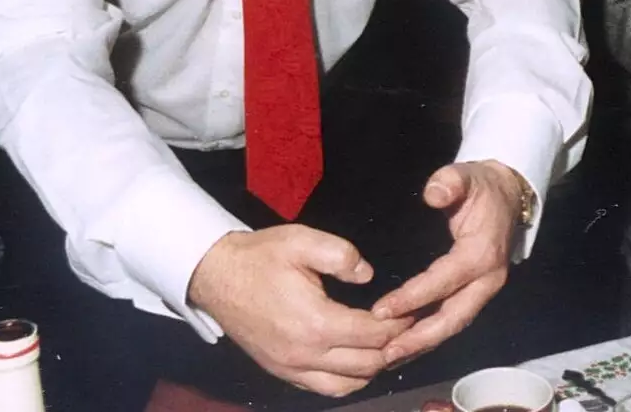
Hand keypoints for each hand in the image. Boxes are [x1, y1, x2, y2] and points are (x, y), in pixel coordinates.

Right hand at [187, 226, 411, 395]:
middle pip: (368, 365)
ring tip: (388, 345)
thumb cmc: (260, 257)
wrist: (215, 277)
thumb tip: (369, 275)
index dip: (400, 324)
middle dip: (394, 348)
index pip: (374, 335)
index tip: (415, 310)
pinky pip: (325, 389)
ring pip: (349, 385)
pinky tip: (359, 360)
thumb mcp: (302, 241)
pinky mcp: (282, 372)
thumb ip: (342, 255)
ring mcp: (292, 368)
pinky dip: (349, 380)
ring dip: (374, 368)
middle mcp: (306, 355)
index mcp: (316, 323)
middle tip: (411, 327)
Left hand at [371, 160, 521, 364]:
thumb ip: (449, 181)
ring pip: (453, 325)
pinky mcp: (476, 295)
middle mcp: (487, 279)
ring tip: (388, 359)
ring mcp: (484, 291)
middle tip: (383, 353)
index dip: (413, 297)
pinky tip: (404, 348)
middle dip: (418, 338)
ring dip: (422, 345)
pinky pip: (452, 321)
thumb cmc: (481, 187)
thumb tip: (432, 194)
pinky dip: (429, 338)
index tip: (381, 310)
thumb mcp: (466, 175)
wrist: (507, 195)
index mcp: (482, 253)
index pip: (445, 281)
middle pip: (453, 318)